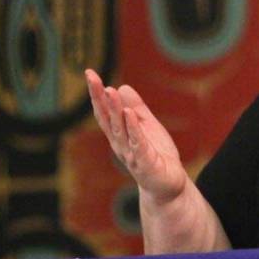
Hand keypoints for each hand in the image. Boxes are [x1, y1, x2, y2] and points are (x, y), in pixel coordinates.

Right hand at [85, 69, 188, 204]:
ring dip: (115, 110)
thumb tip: (122, 87)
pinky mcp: (145, 163)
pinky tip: (130, 114)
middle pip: (108, 118)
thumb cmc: (156, 155)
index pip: (105, 112)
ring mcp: (131, 154)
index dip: (97, 93)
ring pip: (121, 129)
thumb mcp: (147, 126)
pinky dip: (133, 129)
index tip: (90, 73)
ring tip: (110, 91)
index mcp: (120, 134)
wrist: (168, 185)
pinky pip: (138, 143)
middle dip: (100, 98)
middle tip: (92, 77)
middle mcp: (121, 144)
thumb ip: (136, 108)